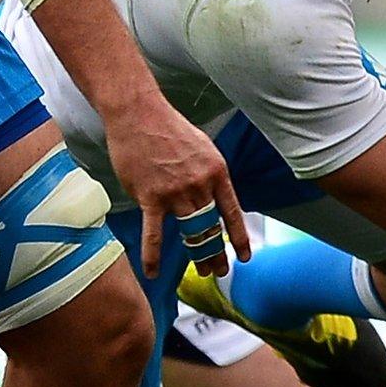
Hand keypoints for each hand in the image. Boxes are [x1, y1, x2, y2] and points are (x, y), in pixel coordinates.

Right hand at [105, 99, 250, 277]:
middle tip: (219, 271)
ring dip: (198, 256)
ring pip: (190, 233)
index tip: (245, 256)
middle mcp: (200, 185)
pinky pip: (153, 234)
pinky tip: (153, 272)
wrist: (140, 114)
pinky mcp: (151, 197)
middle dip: (217, 253)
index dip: (240, 237)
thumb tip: (211, 195)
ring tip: (202, 272)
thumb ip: (208, 174)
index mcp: (217, 172)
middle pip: (212, 228)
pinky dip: (152, 256)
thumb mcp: (203, 147)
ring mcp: (176, 193)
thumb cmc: (169, 128)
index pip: (232, 212)